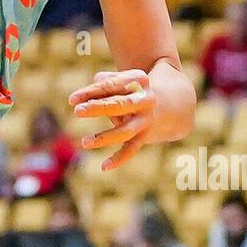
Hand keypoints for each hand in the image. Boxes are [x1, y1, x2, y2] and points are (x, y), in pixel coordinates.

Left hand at [69, 67, 193, 170]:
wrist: (174, 101)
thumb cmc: (137, 88)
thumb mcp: (124, 79)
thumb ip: (106, 82)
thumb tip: (91, 89)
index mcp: (139, 80)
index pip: (112, 85)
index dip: (90, 92)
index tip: (72, 100)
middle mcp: (145, 100)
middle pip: (119, 104)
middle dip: (98, 107)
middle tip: (77, 111)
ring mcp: (147, 119)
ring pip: (126, 130)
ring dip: (105, 137)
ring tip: (85, 142)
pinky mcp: (147, 134)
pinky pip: (133, 148)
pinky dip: (120, 158)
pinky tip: (104, 166)